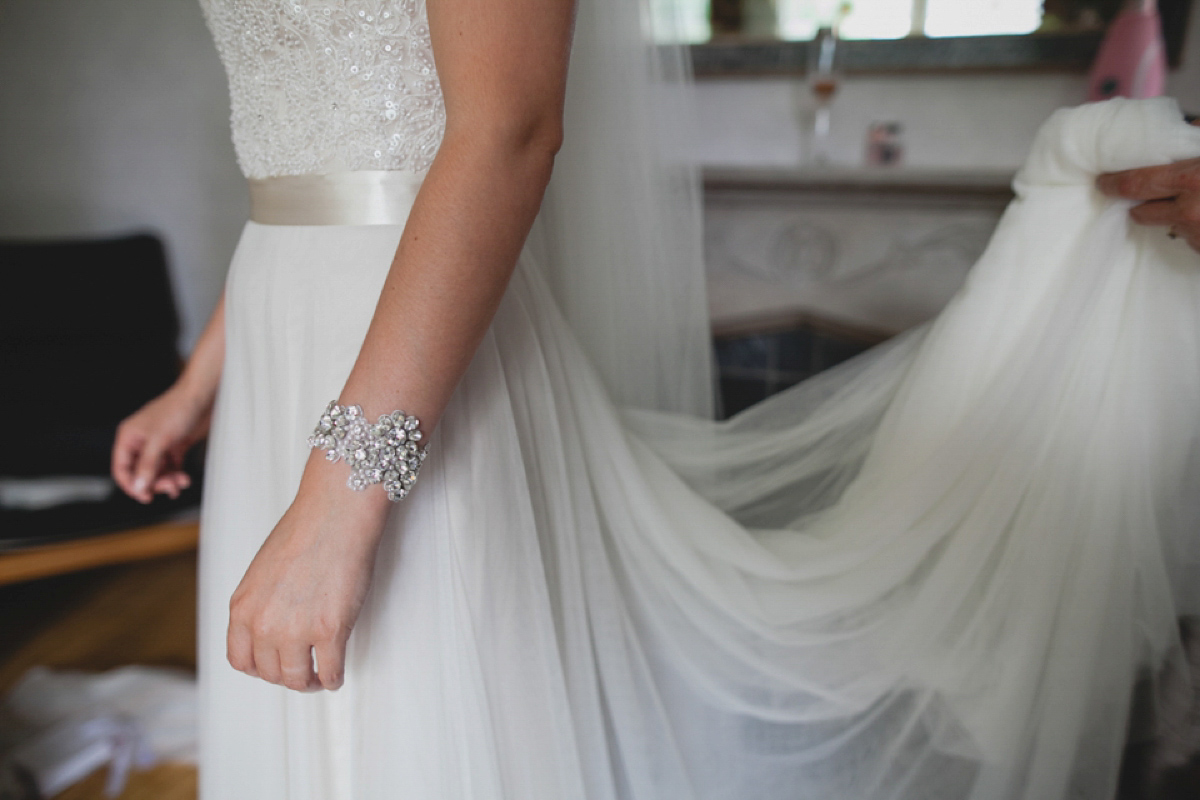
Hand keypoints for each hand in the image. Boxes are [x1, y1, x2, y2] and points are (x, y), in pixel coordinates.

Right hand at [112, 384, 212, 502]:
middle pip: (141, 473)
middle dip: (155, 483)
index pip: (121, 468)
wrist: (203, 396)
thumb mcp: (159, 440)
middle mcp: (141, 442)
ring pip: (157, 472)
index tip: (145, 496)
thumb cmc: (178, 409)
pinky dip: (176, 475)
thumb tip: (138, 487)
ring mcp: (158, 444)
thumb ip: (147, 465)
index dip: (131, 485)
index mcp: (129, 437)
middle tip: (170, 488)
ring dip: (168, 481)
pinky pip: (171, 467)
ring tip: (181, 482)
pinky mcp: (175, 446)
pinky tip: (184, 479)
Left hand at [226, 457, 391, 691]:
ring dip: (310, 683)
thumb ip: (262, 603)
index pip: (240, 660)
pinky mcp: (330, 631)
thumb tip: (274, 627)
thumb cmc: (306, 531)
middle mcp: (263, 624)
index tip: (274, 666)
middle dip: (287, 677)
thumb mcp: (263, 572)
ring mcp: (296, 630)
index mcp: (242, 608)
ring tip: (320, 677)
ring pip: (298, 679)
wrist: (335, 513)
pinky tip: (337, 674)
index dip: (259, 669)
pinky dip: (334, 679)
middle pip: (270, 674)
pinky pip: (330, 672)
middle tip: (303, 673)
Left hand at [1096, 121, 1199, 253]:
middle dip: (1134, 205)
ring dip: (1169, 215)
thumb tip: (1190, 124)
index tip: (1102, 181)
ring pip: (1166, 225)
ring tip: (1185, 202)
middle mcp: (1190, 210)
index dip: (1115, 182)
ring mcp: (1197, 234)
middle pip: (1141, 212)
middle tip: (1125, 197)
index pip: (1136, 183)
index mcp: (1192, 179)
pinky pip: (1187, 237)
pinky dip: (1190, 227)